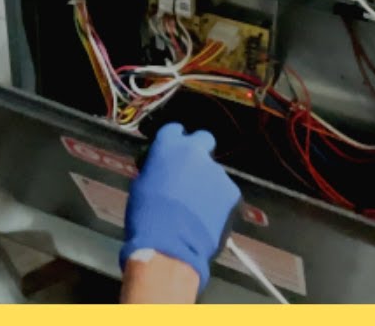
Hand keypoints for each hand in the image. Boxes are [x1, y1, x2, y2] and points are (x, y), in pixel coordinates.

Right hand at [120, 123, 240, 292]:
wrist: (169, 245)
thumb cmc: (146, 215)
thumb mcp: (142, 184)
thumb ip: (157, 170)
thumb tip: (163, 171)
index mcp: (169, 146)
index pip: (174, 130)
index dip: (173, 141)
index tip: (171, 152)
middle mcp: (196, 152)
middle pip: (203, 139)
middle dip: (198, 151)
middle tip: (190, 171)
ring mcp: (217, 171)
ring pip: (214, 171)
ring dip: (207, 182)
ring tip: (197, 207)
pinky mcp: (232, 192)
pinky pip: (225, 192)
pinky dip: (218, 202)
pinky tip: (208, 218)